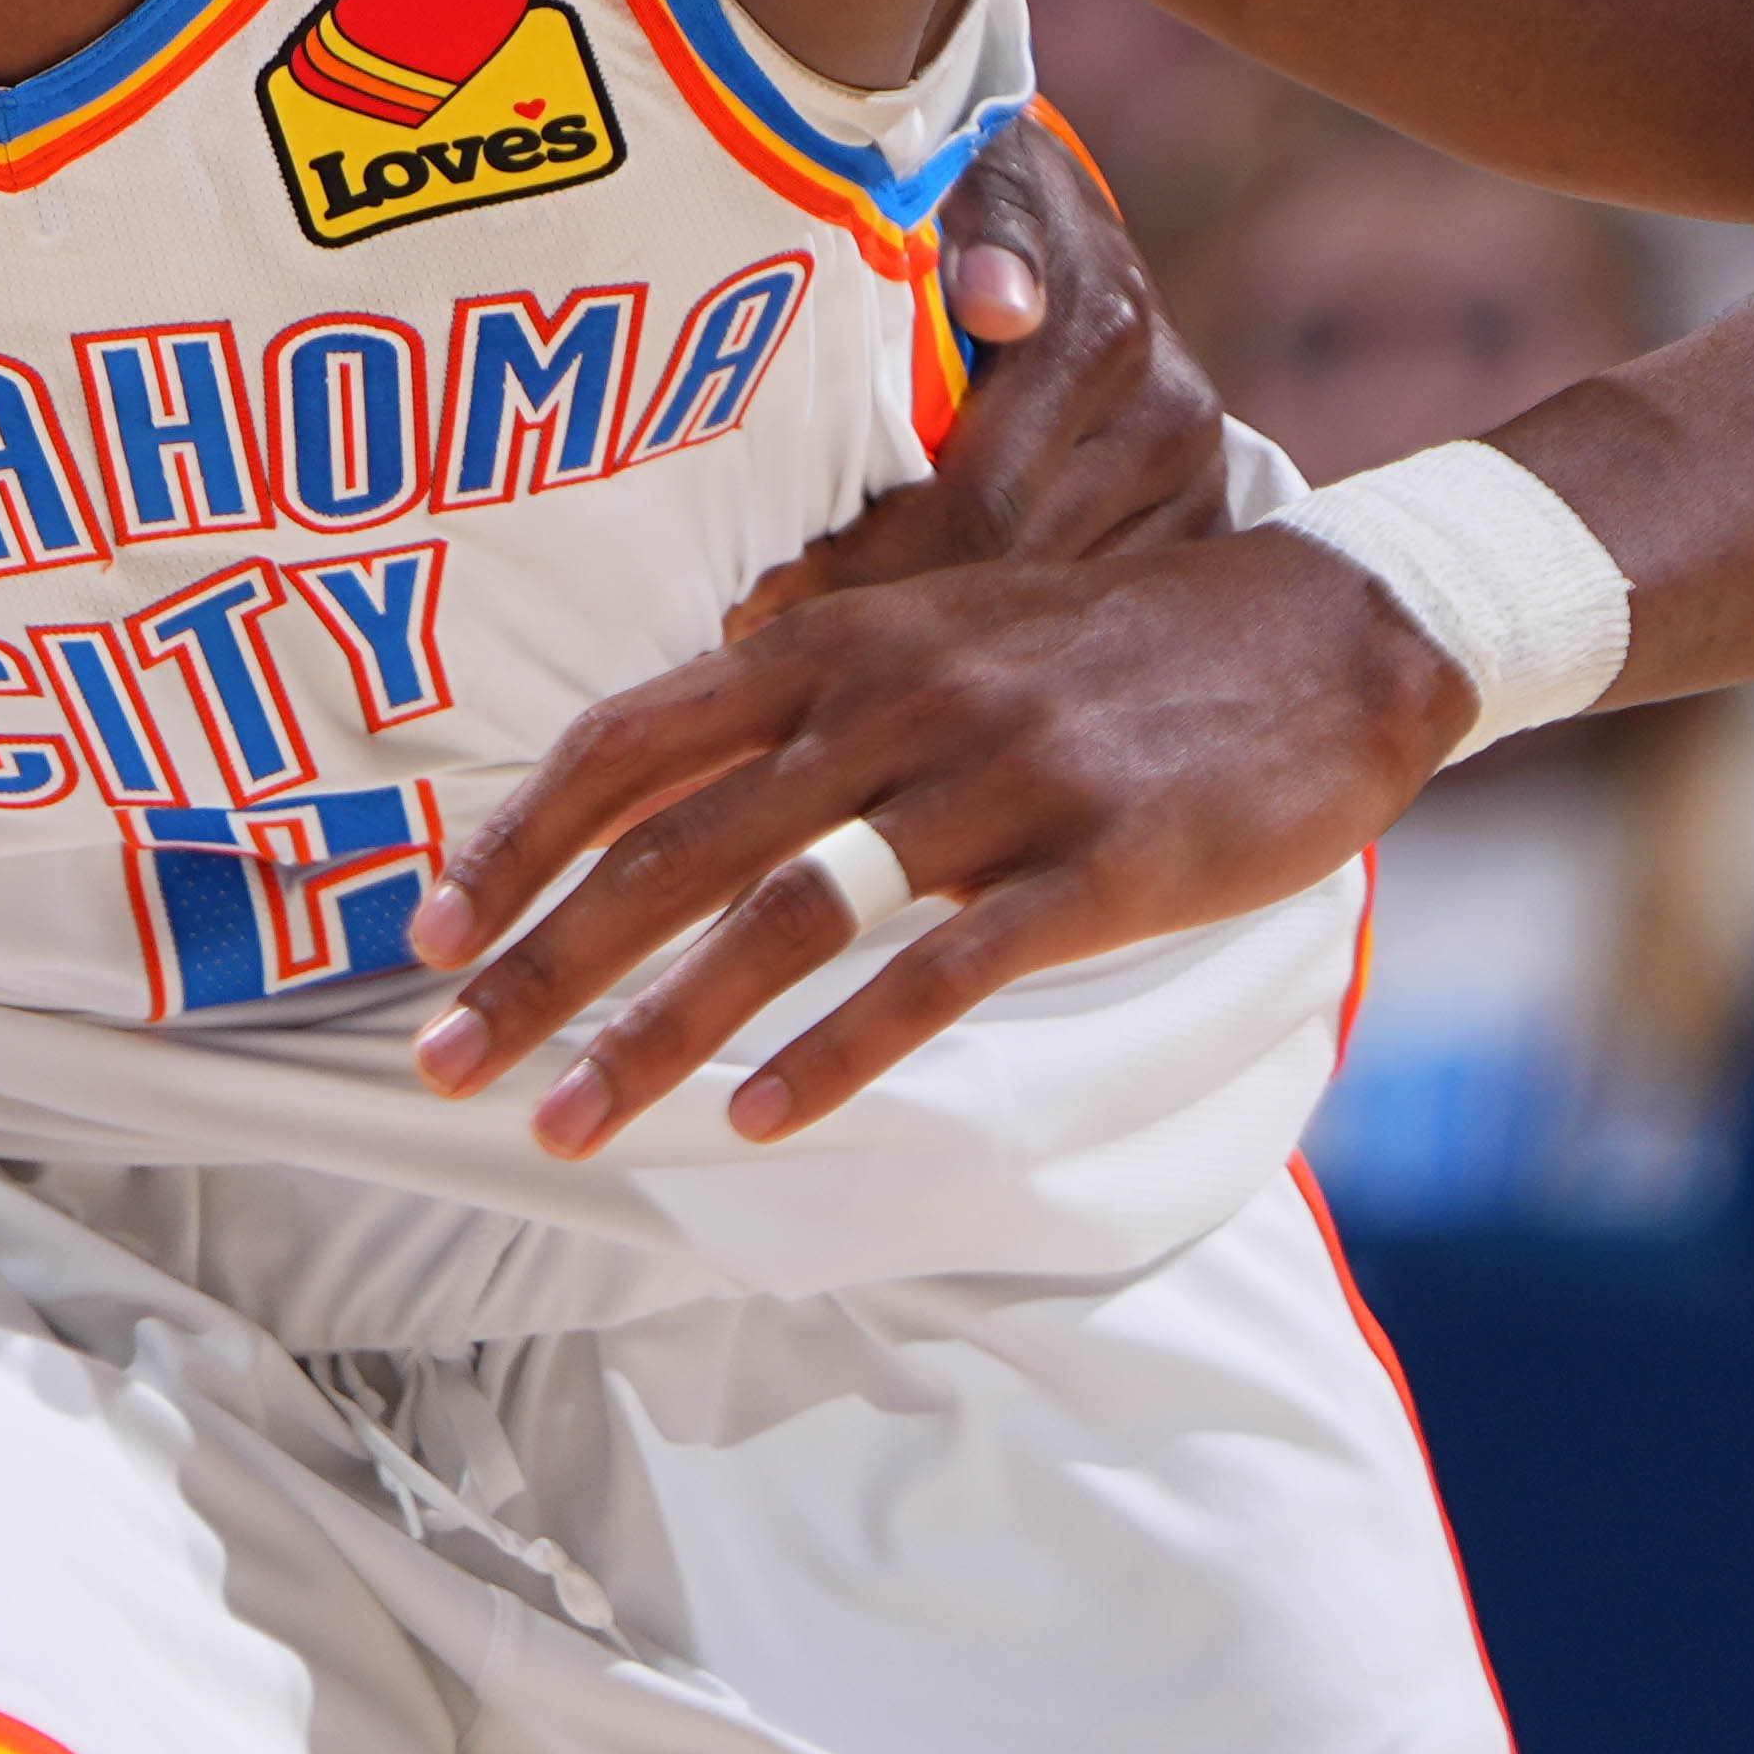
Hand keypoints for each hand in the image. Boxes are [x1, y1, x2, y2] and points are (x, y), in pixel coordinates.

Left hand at [404, 508, 1465, 1159]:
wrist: (1327, 635)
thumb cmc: (1110, 650)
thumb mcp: (940, 629)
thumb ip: (807, 692)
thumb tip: (664, 773)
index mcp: (839, 640)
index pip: (631, 738)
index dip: (519, 836)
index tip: (426, 930)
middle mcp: (893, 702)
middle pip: (674, 844)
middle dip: (540, 961)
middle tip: (441, 1059)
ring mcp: (995, 783)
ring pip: (782, 918)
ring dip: (655, 1031)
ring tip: (563, 1123)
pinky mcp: (1095, 867)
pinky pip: (938, 972)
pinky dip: (836, 1053)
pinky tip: (758, 1124)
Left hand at [722, 101, 1229, 632]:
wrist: (1065, 214)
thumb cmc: (976, 196)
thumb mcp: (970, 182)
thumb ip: (984, 234)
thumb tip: (1001, 303)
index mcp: (1105, 332)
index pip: (977, 498)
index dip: (863, 560)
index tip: (760, 601)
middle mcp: (1170, 414)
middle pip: (1010, 565)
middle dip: (885, 607)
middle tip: (771, 641)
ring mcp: (1196, 480)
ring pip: (1051, 606)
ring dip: (942, 633)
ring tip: (831, 658)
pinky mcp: (1202, 526)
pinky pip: (1093, 612)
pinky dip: (1005, 633)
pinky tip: (926, 638)